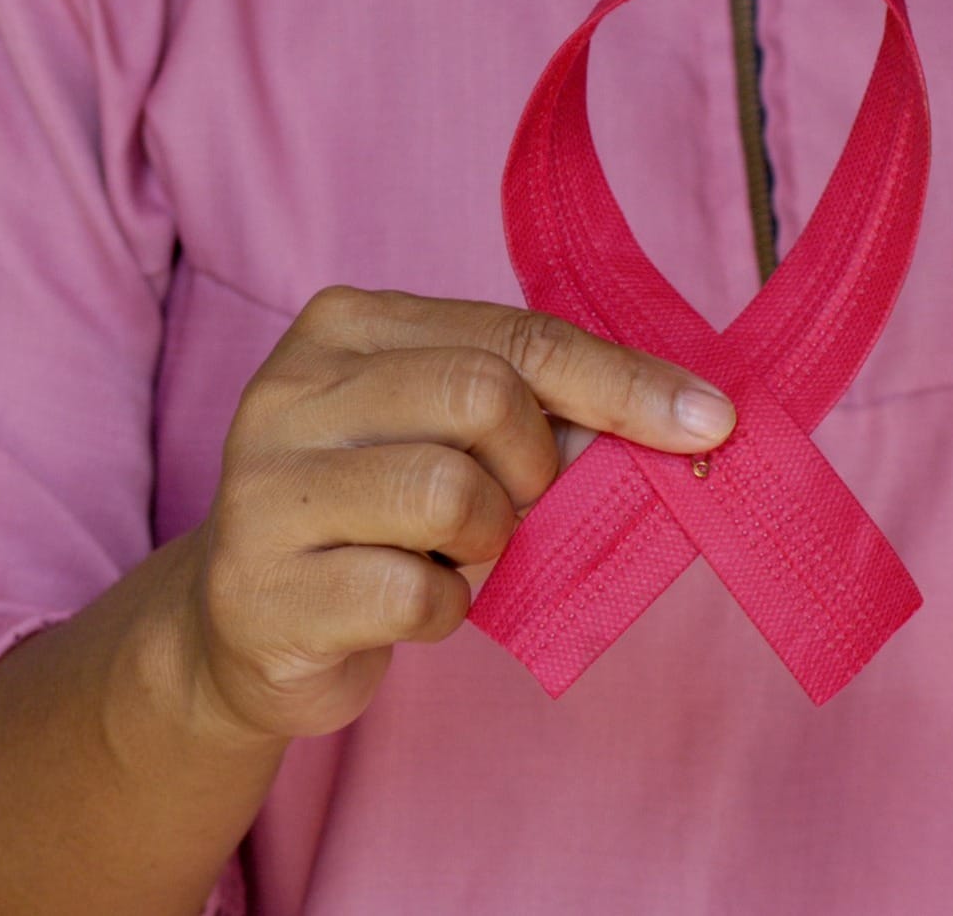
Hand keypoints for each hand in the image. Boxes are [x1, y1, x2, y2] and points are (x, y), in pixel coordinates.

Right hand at [184, 285, 735, 741]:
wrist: (243, 625)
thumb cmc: (370, 518)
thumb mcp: (441, 435)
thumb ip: (534, 412)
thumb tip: (678, 422)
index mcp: (340, 327)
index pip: (512, 335)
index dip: (622, 382)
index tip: (709, 421)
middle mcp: (287, 393)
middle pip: (482, 396)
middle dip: (537, 467)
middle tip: (520, 508)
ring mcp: (264, 491)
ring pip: (450, 493)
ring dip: (488, 541)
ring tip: (452, 555)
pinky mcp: (262, 590)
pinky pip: (415, 596)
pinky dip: (445, 611)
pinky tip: (409, 605)